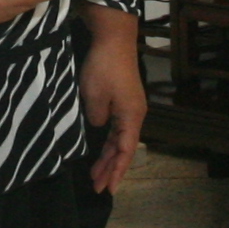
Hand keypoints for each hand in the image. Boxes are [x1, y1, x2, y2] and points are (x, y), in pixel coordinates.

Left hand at [81, 7, 147, 192]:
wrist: (113, 38)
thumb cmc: (104, 66)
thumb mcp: (94, 96)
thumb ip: (96, 118)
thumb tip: (98, 126)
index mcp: (131, 116)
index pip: (124, 152)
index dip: (116, 171)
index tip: (108, 189)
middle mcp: (134, 114)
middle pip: (123, 149)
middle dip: (110, 169)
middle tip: (98, 187)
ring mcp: (129, 107)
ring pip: (118, 139)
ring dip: (108, 157)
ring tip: (96, 174)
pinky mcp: (122, 99)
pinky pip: (116, 128)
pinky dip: (108, 142)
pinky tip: (100, 149)